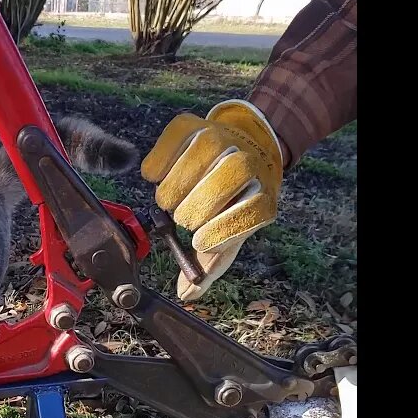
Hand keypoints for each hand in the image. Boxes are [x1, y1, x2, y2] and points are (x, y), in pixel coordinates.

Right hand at [141, 100, 283, 299]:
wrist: (246, 146)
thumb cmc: (231, 202)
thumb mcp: (228, 234)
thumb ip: (209, 264)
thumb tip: (186, 294)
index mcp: (262, 199)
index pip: (247, 215)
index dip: (219, 233)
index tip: (198, 242)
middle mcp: (247, 165)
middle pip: (217, 189)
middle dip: (190, 211)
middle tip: (182, 217)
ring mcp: (222, 139)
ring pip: (195, 162)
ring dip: (172, 190)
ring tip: (168, 200)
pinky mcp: (196, 123)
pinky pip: (174, 140)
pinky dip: (158, 162)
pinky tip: (156, 175)